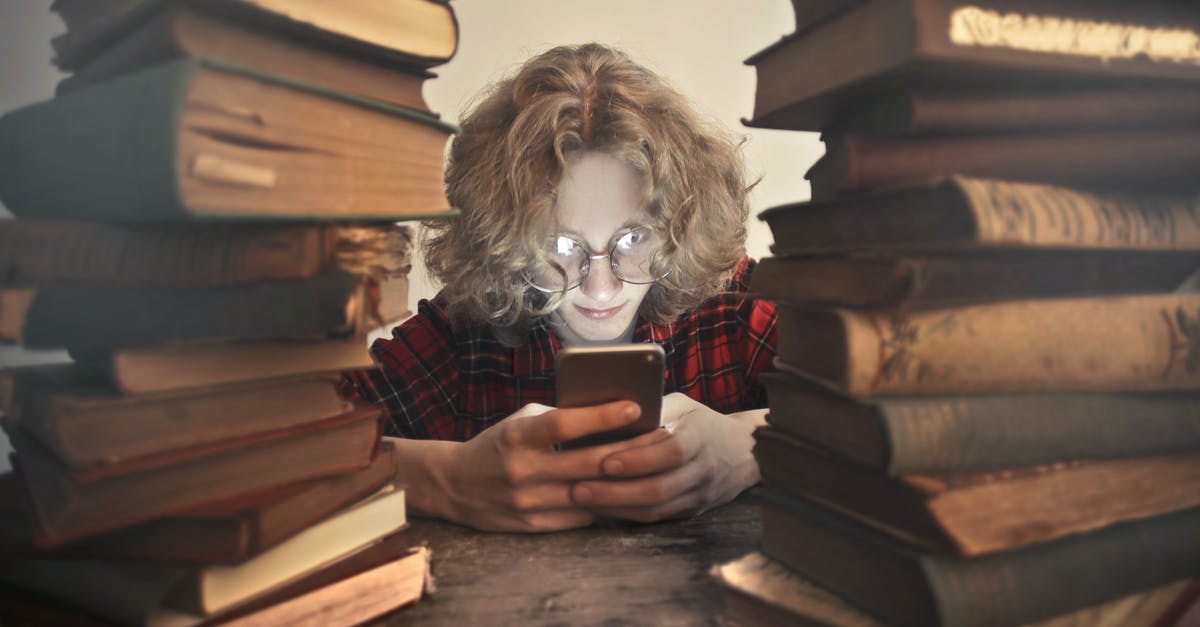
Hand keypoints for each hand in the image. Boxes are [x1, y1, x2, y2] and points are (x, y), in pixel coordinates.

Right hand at [414, 400, 666, 531]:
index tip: (634, 407)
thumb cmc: (498, 445)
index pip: (565, 424)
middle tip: (660, 439)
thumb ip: (558, 420)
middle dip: (628, 451)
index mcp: (517, 436)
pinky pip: (579, 516)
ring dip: (621, 482)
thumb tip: (609, 415)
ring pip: (589, 494)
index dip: (601, 416)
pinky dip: (601, 504)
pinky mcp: (531, 526)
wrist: (454, 485)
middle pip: (586, 463)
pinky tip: (621, 493)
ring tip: (651, 467)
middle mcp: (522, 470)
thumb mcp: (520, 422)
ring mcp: (527, 502)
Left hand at [568, 393, 764, 522]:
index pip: (673, 452)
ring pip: (656, 509)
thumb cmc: (701, 422)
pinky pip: (657, 518)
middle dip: (615, 491)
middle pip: (660, 488)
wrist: (743, 453)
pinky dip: (626, 514)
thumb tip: (610, 407)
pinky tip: (601, 507)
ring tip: (582, 499)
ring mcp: (699, 495)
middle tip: (579, 487)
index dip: (639, 458)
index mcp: (702, 436)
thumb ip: (654, 407)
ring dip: (615, 507)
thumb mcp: (683, 405)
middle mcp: (703, 470)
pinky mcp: (691, 511)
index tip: (606, 461)